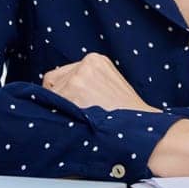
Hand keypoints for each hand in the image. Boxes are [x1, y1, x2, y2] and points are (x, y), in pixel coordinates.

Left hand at [42, 53, 158, 113]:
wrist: (137, 127)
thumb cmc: (124, 113)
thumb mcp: (109, 85)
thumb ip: (87, 82)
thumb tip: (58, 92)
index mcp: (95, 60)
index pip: (62, 75)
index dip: (64, 93)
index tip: (73, 106)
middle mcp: (85, 64)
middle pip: (53, 84)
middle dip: (61, 101)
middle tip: (79, 115)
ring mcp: (77, 77)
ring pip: (51, 96)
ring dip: (61, 110)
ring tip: (81, 120)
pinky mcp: (72, 91)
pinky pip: (52, 106)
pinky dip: (60, 116)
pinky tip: (77, 122)